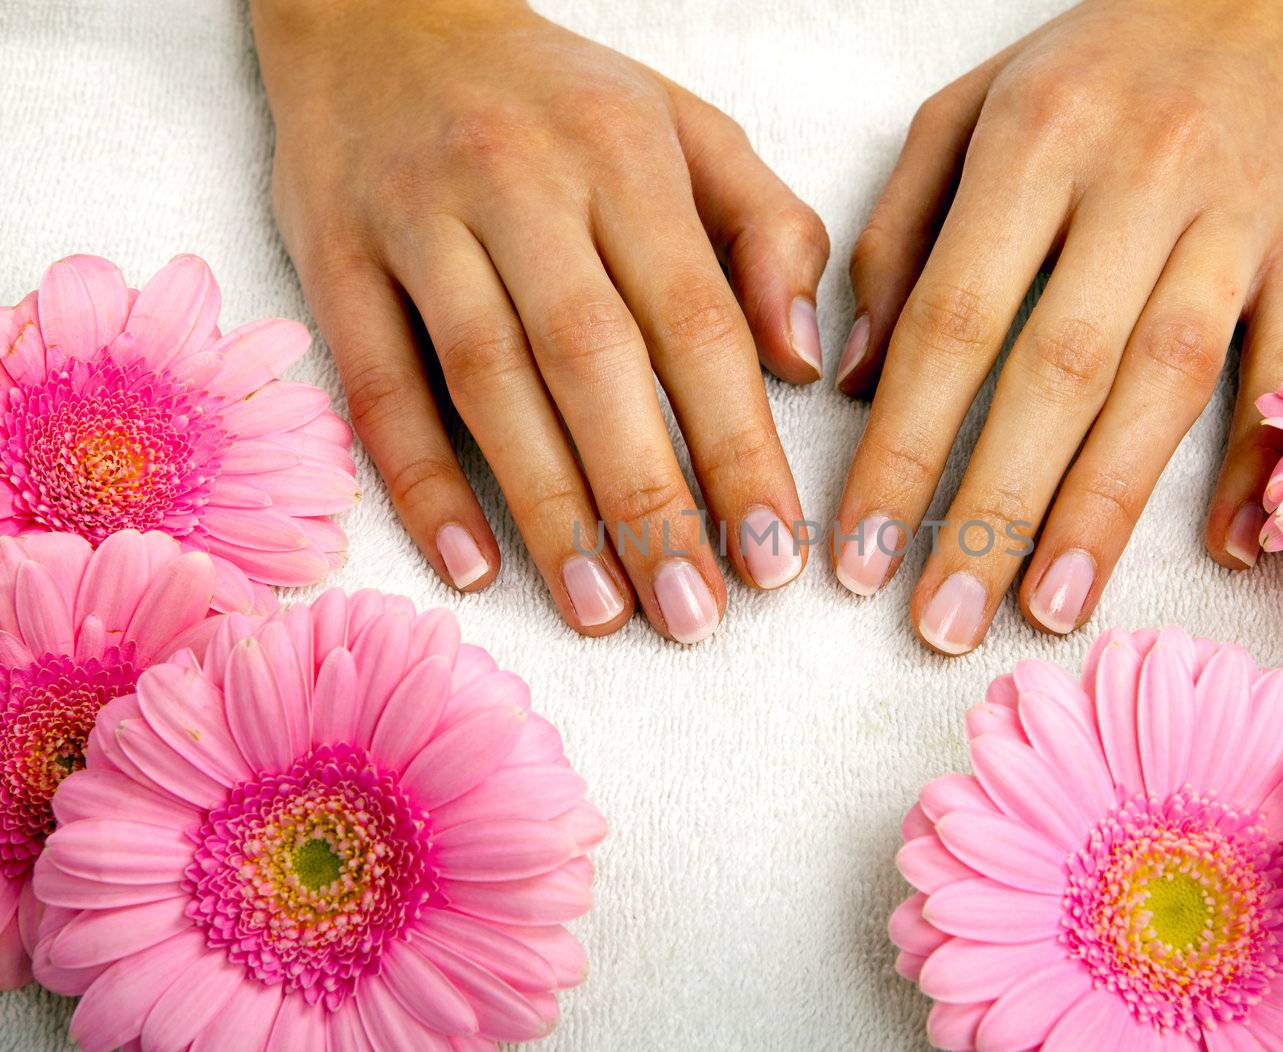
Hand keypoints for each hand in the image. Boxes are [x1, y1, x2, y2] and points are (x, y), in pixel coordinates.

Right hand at [252, 0, 828, 642]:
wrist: (382, 12)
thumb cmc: (561, 99)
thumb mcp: (689, 131)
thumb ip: (769, 233)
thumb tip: (805, 364)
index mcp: (625, 156)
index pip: (698, 321)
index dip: (740, 445)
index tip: (776, 553)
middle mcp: (520, 185)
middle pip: (592, 362)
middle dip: (649, 500)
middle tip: (695, 616)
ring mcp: (416, 221)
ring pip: (486, 383)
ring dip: (547, 509)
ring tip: (604, 611)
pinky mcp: (332, 259)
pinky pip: (376, 385)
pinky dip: (418, 483)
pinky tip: (472, 569)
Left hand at [832, 0, 1282, 652]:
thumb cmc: (1100, 65)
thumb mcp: (969, 113)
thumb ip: (900, 238)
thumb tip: (858, 379)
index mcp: (1037, 145)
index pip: (953, 321)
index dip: (903, 448)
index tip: (858, 552)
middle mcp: (1141, 181)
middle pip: (1058, 372)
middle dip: (993, 510)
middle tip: (942, 625)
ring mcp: (1240, 218)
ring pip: (1166, 383)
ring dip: (1107, 510)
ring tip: (1050, 611)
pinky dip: (1267, 456)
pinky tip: (1232, 548)